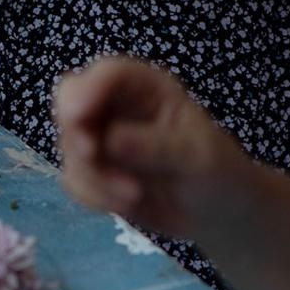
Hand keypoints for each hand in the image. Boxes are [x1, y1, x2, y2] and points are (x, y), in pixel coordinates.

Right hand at [53, 58, 252, 241]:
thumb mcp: (197, 157)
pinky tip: (128, 204)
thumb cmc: (218, 173)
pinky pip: (74, 180)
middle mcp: (118, 107)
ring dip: (94, 176)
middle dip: (76, 132)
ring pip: (70, 147)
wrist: (218, 214)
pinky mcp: (94, 172)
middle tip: (91, 154)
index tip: (78, 116)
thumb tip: (109, 139)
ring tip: (134, 195)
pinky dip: (94, 196)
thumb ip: (155, 146)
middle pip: (72, 102)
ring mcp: (102, 139)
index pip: (109, 75)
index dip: (88, 89)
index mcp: (147, 88)